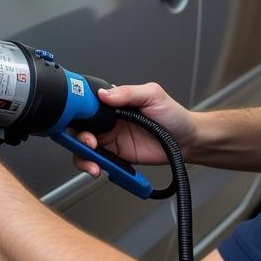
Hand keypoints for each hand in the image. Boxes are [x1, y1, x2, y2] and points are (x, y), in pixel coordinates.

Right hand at [73, 82, 197, 177]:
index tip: (74, 116)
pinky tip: (99, 167)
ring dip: (82, 153)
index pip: (86, 103)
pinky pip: (96, 160)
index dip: (75, 110)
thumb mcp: (153, 95)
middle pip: (78, 127)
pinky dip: (92, 164)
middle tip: (88, 142)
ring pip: (82, 146)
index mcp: (114, 102)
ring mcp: (110, 138)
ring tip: (93, 158)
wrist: (186, 141)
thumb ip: (128, 93)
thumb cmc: (173, 116)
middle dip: (76, 136)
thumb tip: (105, 94)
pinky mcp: (115, 155)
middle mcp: (108, 120)